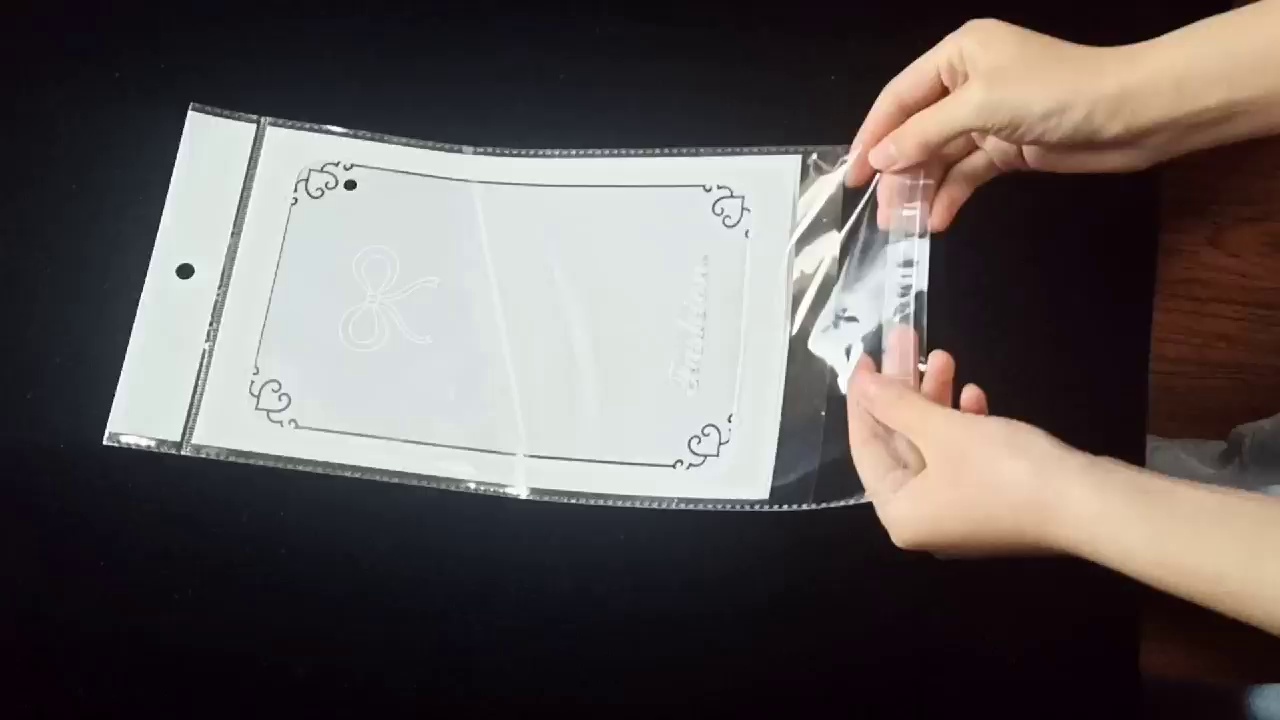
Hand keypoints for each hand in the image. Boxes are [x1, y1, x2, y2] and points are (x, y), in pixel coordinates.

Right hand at [846, 19, 1173, 230]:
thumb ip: (925, 134)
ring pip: (940, 156)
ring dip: (922, 189)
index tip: (852, 175)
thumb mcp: (981, 106)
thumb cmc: (1057, 93)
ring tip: (903, 225)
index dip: (872, 135)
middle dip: (897, 171)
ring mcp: (988, 117)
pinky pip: (967, 173)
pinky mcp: (1008, 147)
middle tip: (879, 212)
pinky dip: (951, 195)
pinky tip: (937, 220)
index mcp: (958, 55)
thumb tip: (879, 158)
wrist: (1132, 113)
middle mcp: (968, 83)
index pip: (899, 98)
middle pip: (916, 130)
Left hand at [848, 349, 1098, 553]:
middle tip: (905, 341)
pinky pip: (963, 459)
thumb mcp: (942, 430)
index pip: (866, 447)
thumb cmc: (1003, 469)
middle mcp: (923, 520)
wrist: (1088, 504)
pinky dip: (965, 426)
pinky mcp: (992, 503)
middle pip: (901, 443)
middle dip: (906, 389)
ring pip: (934, 446)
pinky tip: (974, 394)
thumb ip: (896, 404)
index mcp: (899, 513)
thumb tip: (860, 383)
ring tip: (943, 354)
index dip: (863, 399)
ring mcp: (960, 513)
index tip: (863, 359)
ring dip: (937, 400)